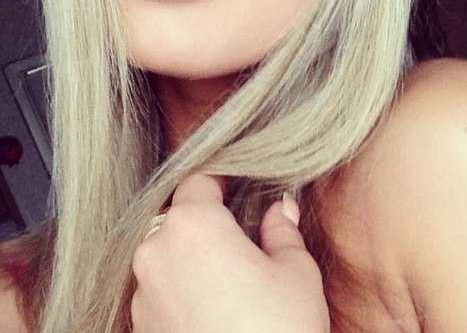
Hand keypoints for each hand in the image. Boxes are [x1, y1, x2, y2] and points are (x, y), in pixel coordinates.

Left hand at [130, 172, 329, 332]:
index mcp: (194, 225)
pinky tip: (212, 304)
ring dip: (190, 254)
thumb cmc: (279, 331)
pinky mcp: (141, 327)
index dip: (221, 179)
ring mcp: (143, 293)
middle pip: (179, 216)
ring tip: (228, 275)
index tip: (237, 185)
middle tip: (240, 234)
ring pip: (166, 252)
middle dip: (206, 220)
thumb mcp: (295, 272)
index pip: (199, 180)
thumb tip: (280, 209)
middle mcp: (157, 253)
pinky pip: (159, 288)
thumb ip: (282, 229)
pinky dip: (180, 286)